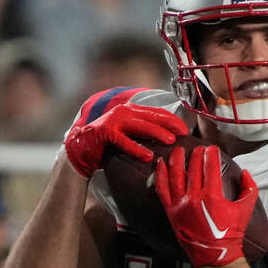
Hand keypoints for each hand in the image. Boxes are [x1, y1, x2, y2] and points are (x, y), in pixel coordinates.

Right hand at [64, 103, 188, 178]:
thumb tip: (170, 137)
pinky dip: (136, 149)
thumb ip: (144, 131)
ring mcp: (114, 121)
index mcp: (131, 110)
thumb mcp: (129, 133)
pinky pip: (124, 141)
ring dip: (157, 133)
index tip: (186, 129)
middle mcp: (123, 112)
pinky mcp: (105, 133)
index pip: (156, 112)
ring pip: (140, 126)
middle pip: (152, 117)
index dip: (172, 119)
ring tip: (171, 141)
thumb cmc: (110, 143)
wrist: (81, 148)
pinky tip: (148, 156)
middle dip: (170, 124)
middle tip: (184, 134)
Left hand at [155, 144, 258, 267]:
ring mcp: (180, 205)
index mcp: (212, 197)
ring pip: (175, 175)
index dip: (211, 154)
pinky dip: (160, 175)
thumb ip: (249, 188)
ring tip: (178, 150)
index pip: (210, 167)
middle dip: (196, 155)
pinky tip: (161, 164)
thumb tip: (245, 172)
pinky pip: (162, 189)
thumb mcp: (246, 209)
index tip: (212, 148)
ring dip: (176, 159)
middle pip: (193, 168)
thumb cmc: (231, 233)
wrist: (215, 255)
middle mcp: (194, 198)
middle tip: (198, 147)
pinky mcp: (170, 211)